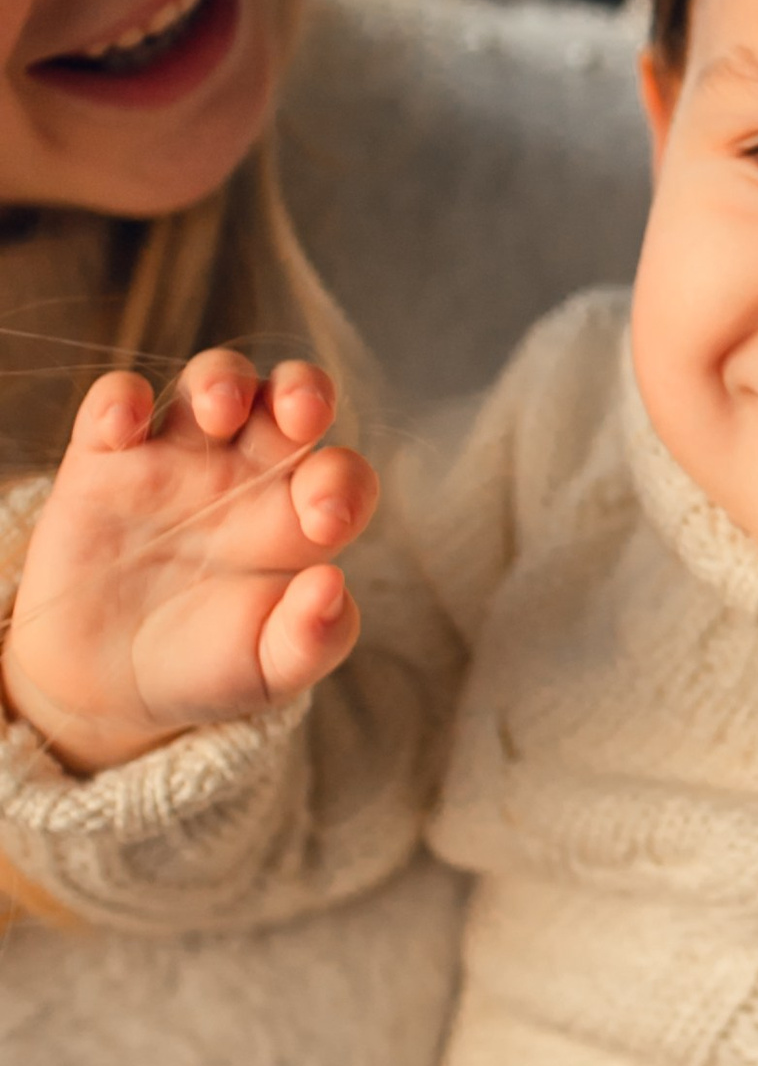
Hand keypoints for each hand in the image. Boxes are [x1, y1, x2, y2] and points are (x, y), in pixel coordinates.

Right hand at [2, 350, 374, 771]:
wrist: (111, 684)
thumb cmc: (210, 667)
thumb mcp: (271, 670)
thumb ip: (312, 636)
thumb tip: (334, 585)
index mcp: (301, 520)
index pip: (342, 474)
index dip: (345, 483)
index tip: (324, 523)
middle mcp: (250, 476)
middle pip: (289, 401)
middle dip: (304, 390)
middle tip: (301, 414)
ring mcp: (179, 460)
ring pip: (213, 383)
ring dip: (222, 380)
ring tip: (220, 412)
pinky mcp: (105, 461)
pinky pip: (115, 404)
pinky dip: (119, 400)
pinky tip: (123, 428)